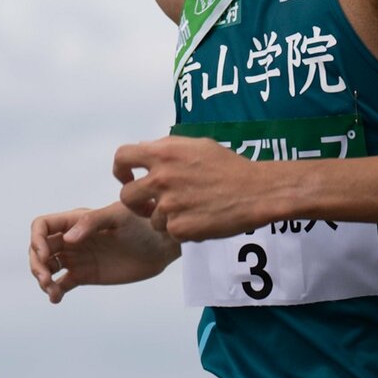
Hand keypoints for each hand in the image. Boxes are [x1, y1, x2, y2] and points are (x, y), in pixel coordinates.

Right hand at [29, 201, 179, 302]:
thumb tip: (67, 240)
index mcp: (76, 220)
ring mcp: (78, 257)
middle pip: (40, 249)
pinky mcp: (85, 275)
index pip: (42, 226)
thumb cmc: (142, 224)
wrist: (161, 246)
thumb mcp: (118, 217)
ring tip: (52, 290)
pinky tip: (56, 299)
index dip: (36, 240)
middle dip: (36, 264)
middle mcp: (72, 238)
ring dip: (42, 279)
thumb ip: (92, 223)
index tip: (45, 255)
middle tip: (46, 279)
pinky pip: (62, 284)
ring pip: (47, 267)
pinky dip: (54, 291)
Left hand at [115, 136, 276, 241]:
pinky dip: (182, 229)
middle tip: (150, 205)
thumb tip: (145, 151)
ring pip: (150, 219)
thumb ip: (168, 149)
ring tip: (190, 210)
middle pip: (126, 196)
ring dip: (164, 218)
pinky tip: (200, 219)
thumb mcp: (197, 146)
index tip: (129, 178)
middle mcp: (161, 178)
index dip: (121, 170)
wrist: (257, 191)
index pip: (122, 157)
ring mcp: (169, 205)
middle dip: (136, 203)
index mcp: (164, 153)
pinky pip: (169, 232)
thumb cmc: (230, 167)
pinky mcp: (179, 228)